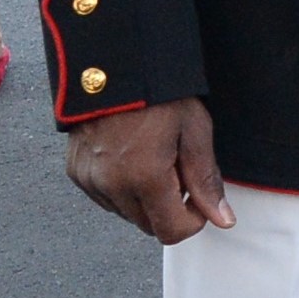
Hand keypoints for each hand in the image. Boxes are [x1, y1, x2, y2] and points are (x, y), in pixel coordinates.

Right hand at [66, 98, 234, 243]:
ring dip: (144, 199)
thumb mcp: (194, 131)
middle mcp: (111, 185)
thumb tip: (222, 219)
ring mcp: (89, 180)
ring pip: (126, 214)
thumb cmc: (158, 93)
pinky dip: (121, 188)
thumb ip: (206, 180)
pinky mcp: (76, 172)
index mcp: (144, 177)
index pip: (171, 232)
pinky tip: (131, 157)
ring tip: (153, 157)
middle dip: (169, 208)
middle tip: (177, 169)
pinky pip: (105, 198)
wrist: (113, 64)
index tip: (199, 197)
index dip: (193, 220)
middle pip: (149, 226)